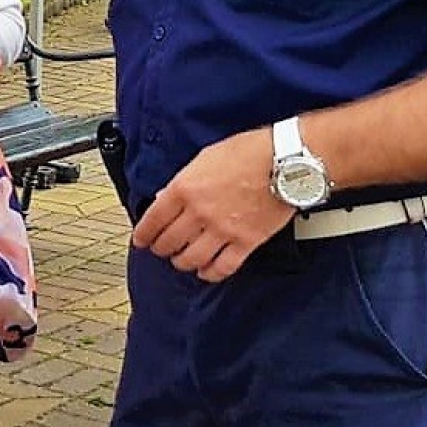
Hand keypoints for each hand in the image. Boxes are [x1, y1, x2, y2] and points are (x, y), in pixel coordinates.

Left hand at [131, 127, 294, 282]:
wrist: (285, 161)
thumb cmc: (249, 152)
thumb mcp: (205, 157)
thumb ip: (184, 181)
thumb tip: (166, 196)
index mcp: (185, 188)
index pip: (153, 219)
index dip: (143, 234)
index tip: (141, 240)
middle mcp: (200, 212)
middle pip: (169, 242)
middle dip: (161, 249)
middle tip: (161, 249)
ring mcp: (223, 230)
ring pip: (191, 259)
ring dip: (182, 263)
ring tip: (181, 261)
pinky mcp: (246, 242)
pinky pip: (223, 267)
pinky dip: (211, 273)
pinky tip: (207, 271)